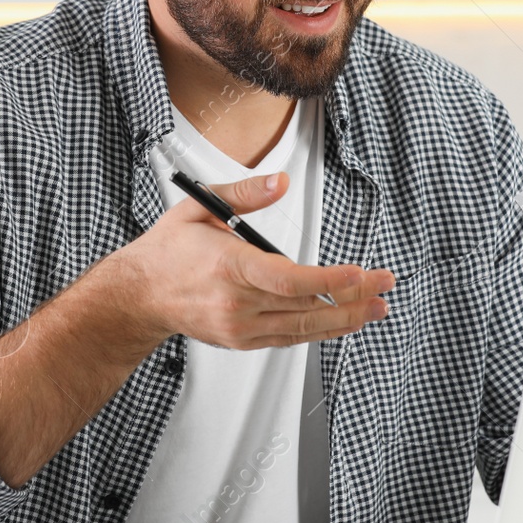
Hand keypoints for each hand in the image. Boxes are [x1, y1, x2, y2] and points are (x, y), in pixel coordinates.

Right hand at [107, 171, 393, 350]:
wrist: (139, 295)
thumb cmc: (168, 252)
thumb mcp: (201, 207)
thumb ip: (245, 193)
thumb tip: (281, 181)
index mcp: (228, 267)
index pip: (288, 280)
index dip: (329, 280)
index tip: (359, 273)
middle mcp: (236, 304)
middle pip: (305, 306)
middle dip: (352, 297)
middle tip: (384, 286)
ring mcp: (240, 328)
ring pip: (303, 328)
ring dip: (344, 319)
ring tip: (375, 307)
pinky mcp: (242, 341)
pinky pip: (289, 338)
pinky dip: (319, 329)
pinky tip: (342, 321)